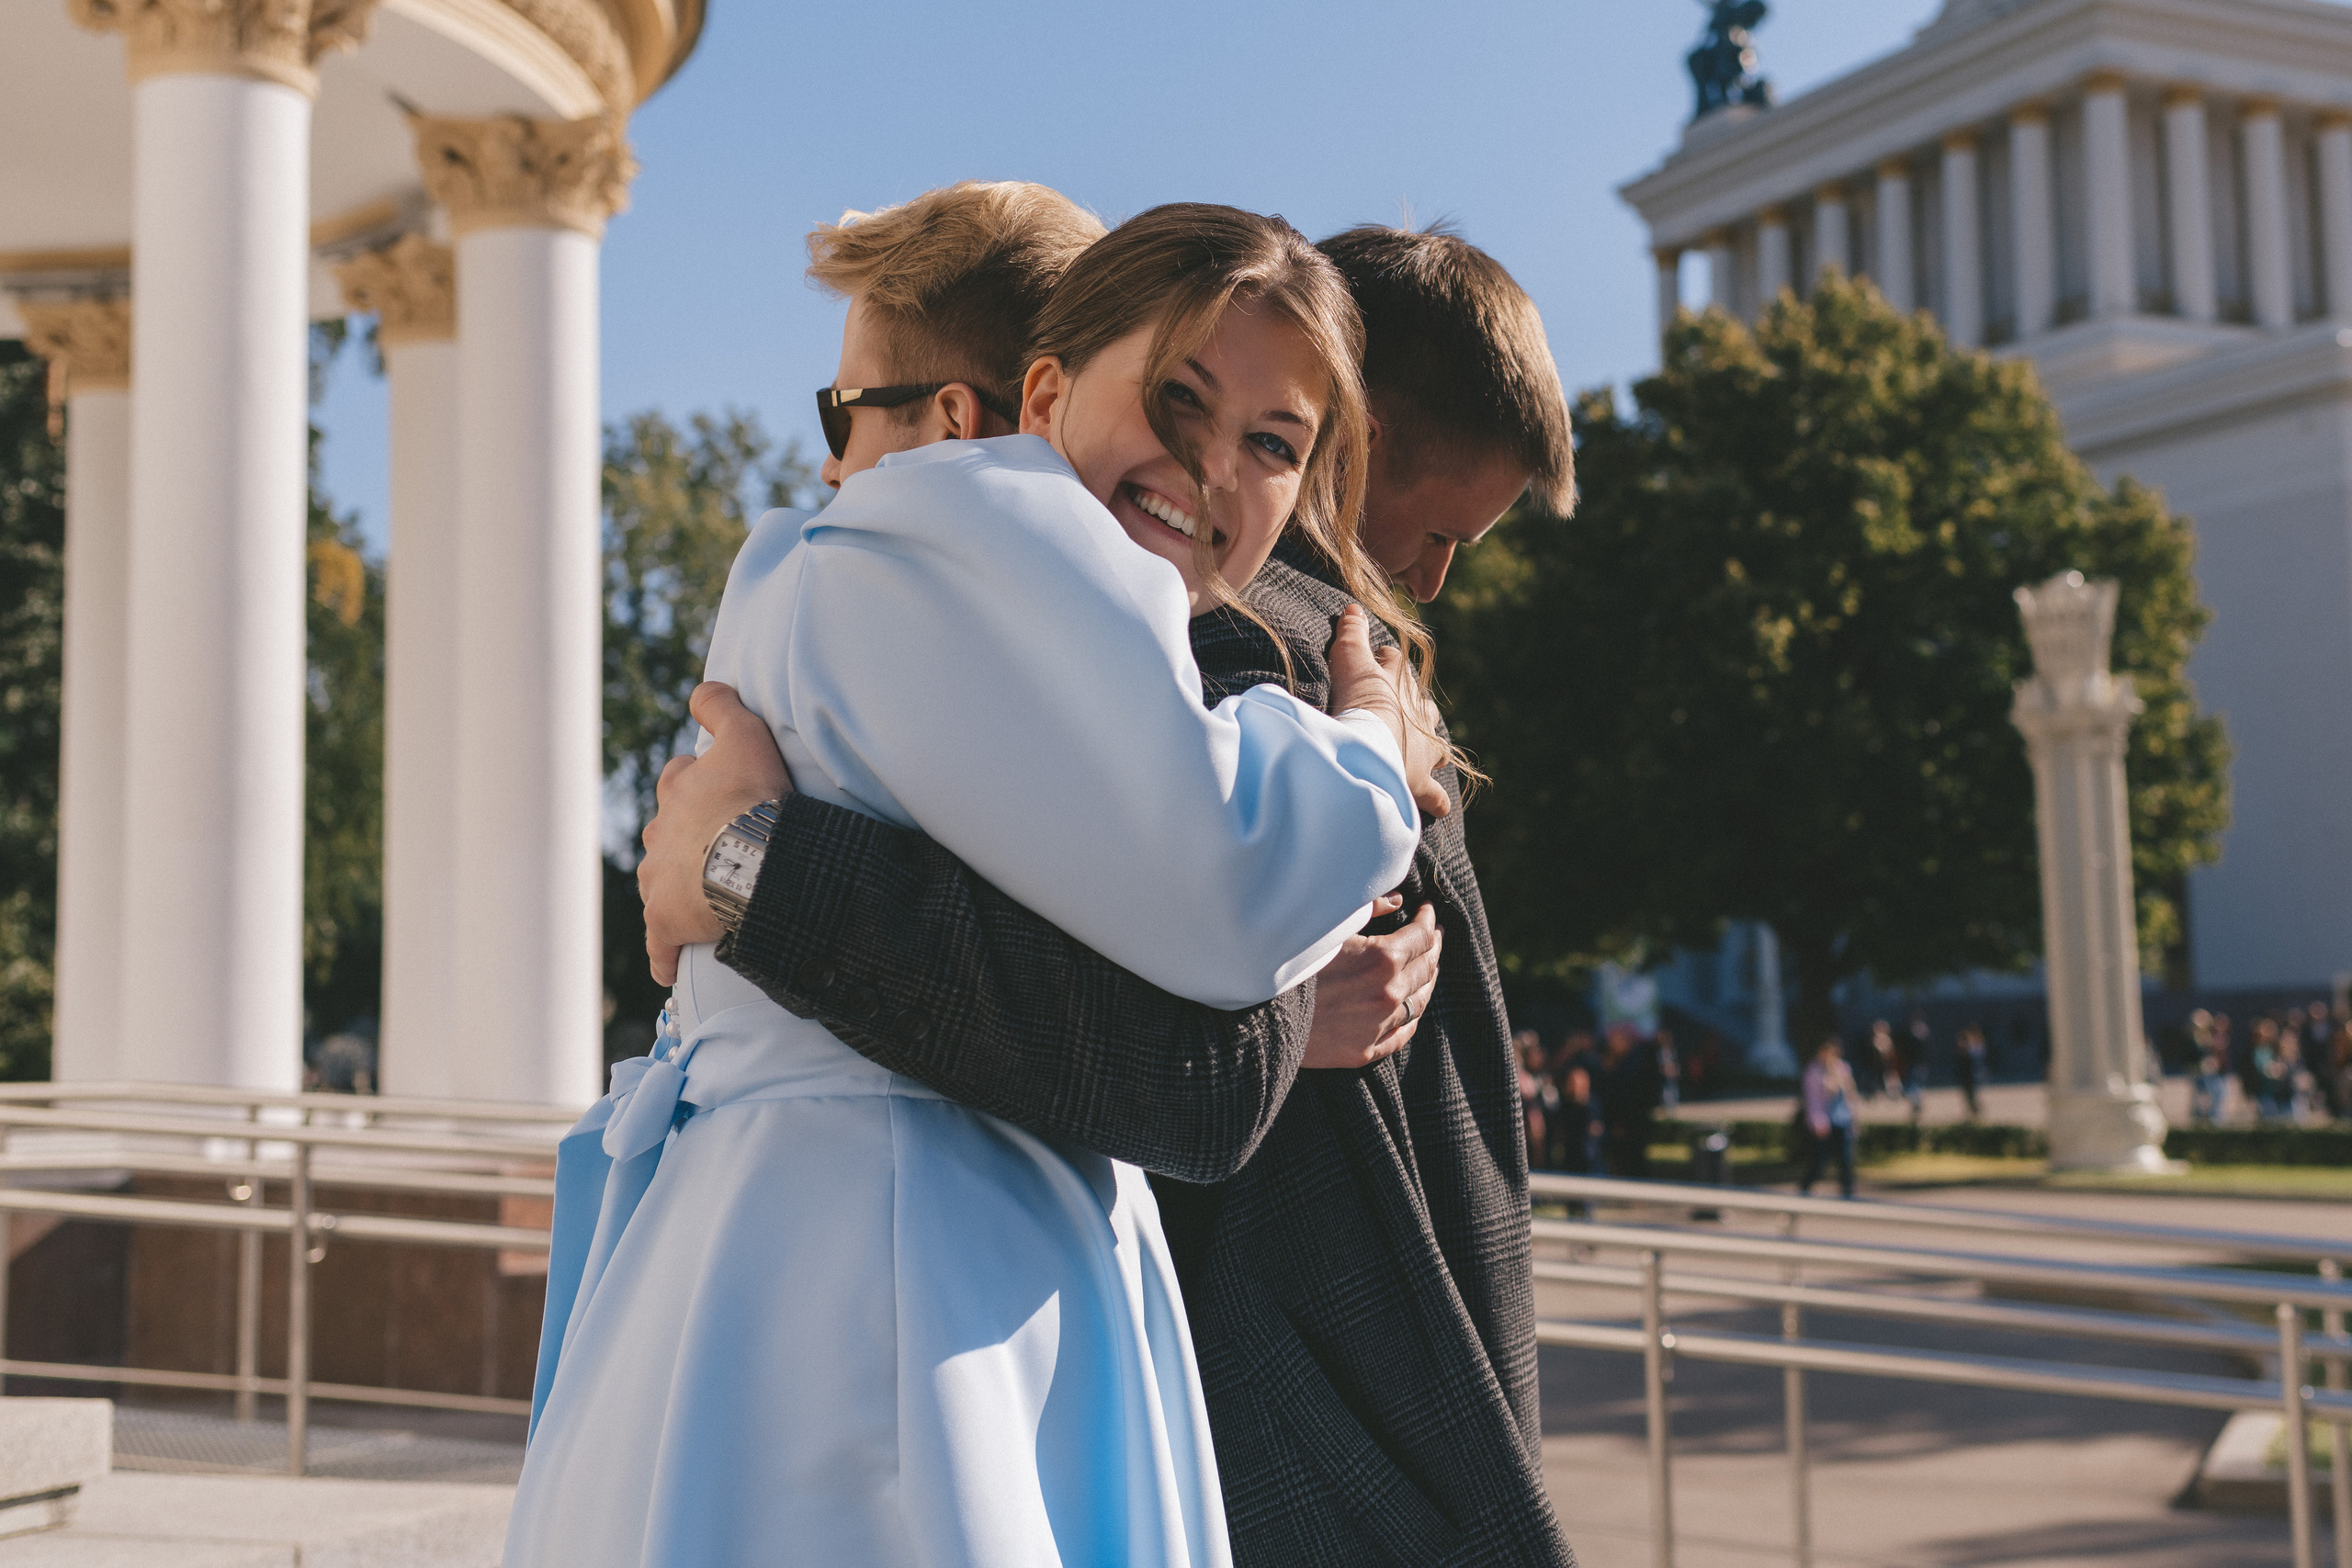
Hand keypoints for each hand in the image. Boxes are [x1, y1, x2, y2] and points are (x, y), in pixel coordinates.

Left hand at [638, 682, 793, 986]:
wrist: (756, 857)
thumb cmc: (754, 796)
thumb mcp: (746, 734)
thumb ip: (721, 706)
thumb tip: (701, 691)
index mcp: (678, 792)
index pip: (679, 781)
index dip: (699, 786)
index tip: (720, 796)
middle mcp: (659, 833)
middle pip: (664, 833)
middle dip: (682, 841)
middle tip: (717, 850)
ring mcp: (658, 879)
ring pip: (657, 884)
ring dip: (673, 891)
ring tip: (700, 905)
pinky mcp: (665, 921)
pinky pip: (660, 945)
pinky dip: (665, 955)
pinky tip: (673, 966)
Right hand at [1302, 902, 1441, 1070]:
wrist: (1258, 1013)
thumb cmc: (1288, 961)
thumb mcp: (1327, 927)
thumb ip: (1366, 908)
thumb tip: (1396, 900)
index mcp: (1383, 958)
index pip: (1421, 935)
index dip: (1427, 920)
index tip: (1427, 912)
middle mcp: (1388, 993)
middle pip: (1426, 967)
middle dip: (1432, 947)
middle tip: (1434, 936)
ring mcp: (1378, 1025)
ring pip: (1419, 1002)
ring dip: (1428, 981)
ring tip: (1430, 968)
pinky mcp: (1364, 1051)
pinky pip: (1402, 1034)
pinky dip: (1411, 1018)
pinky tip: (1412, 1009)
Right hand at [1325, 606, 1448, 821]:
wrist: (1372, 742)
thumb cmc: (1358, 700)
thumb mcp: (1349, 660)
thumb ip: (1350, 634)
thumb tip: (1353, 608)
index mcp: (1400, 685)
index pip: (1395, 665)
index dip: (1384, 664)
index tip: (1374, 664)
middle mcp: (1420, 715)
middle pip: (1422, 706)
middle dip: (1413, 708)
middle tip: (1398, 714)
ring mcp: (1424, 750)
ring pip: (1436, 747)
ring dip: (1430, 750)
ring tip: (1421, 756)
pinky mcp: (1421, 782)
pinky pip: (1434, 794)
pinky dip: (1434, 799)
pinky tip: (1435, 805)